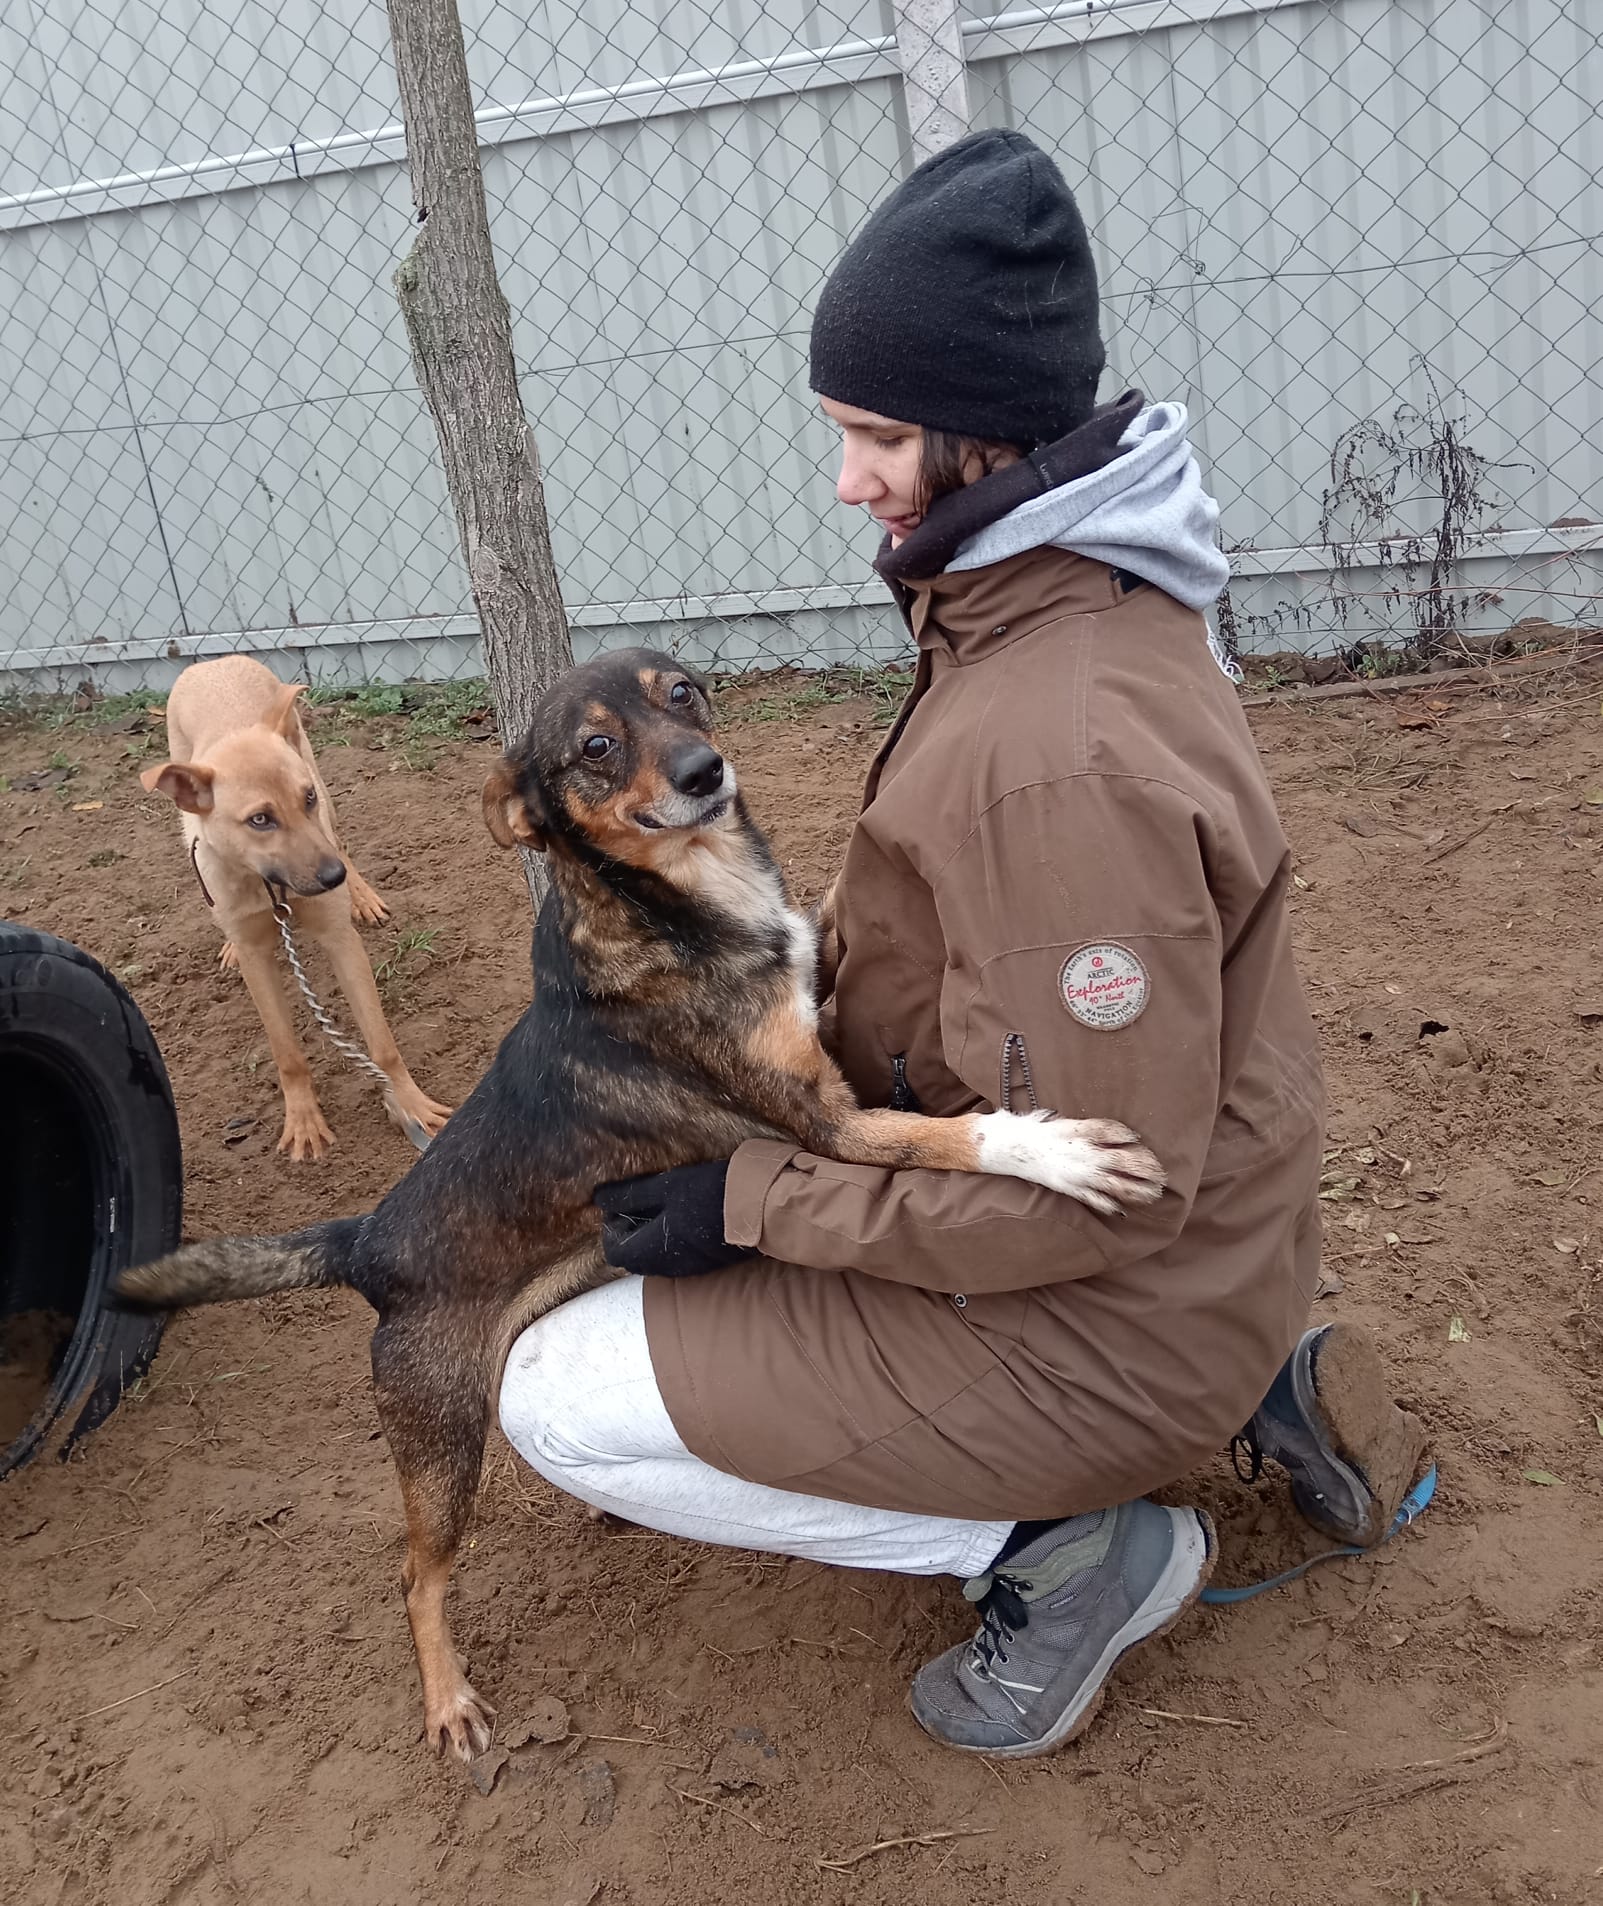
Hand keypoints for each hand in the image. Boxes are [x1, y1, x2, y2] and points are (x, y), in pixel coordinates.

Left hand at [595, 1159, 749, 1277]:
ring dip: (650, 1234)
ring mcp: (687, 1268)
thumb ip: (630, 1195)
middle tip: (639, 1201)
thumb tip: (599, 1199)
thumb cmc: (707, 1193)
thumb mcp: (666, 1187)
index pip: (613, 1250)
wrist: (759, 1208)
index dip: (611, 1226)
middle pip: (633, 1255)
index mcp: (651, 1250)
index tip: (621, 1204)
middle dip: (629, 1230)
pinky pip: (674, 1256)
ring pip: (654, 1256)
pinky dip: (668, 1239)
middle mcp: (666, 1267)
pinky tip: (683, 1215)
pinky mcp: (704, 1264)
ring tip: (662, 1205)